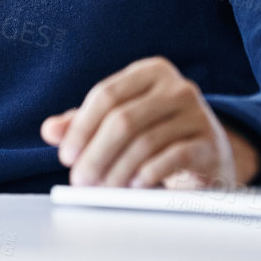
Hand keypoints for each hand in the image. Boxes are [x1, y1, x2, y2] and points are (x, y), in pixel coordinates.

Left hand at [39, 56, 260, 189]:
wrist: (210, 156)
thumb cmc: (156, 134)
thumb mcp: (119, 121)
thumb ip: (82, 122)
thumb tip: (50, 130)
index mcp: (151, 72)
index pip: (106, 95)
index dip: (81, 127)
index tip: (66, 156)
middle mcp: (177, 87)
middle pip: (123, 119)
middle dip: (95, 154)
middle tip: (80, 180)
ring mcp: (198, 114)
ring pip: (145, 141)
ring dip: (117, 170)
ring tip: (103, 188)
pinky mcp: (211, 144)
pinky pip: (173, 158)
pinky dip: (148, 174)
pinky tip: (134, 186)